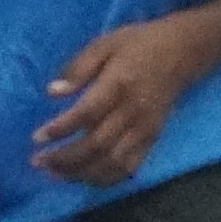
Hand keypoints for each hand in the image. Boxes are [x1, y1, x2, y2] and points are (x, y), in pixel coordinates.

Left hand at [33, 17, 205, 190]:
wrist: (183, 51)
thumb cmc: (139, 44)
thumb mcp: (106, 43)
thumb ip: (79, 67)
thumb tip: (53, 92)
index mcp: (120, 83)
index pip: (88, 113)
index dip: (61, 129)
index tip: (36, 138)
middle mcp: (134, 110)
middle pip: (97, 144)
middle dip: (64, 158)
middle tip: (38, 162)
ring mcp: (145, 127)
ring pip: (112, 162)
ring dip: (81, 173)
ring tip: (55, 174)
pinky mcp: (152, 138)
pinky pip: (129, 167)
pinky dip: (105, 178)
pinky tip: (84, 177)